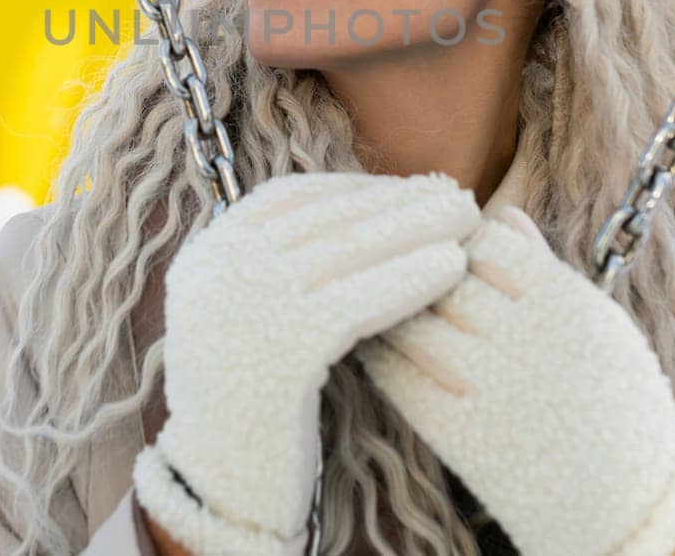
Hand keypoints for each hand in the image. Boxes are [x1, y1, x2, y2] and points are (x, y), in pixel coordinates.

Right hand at [133, 171, 480, 554]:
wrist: (221, 487)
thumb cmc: (252, 399)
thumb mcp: (246, 312)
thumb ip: (280, 261)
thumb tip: (359, 202)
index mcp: (206, 254)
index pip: (290, 198)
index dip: (355, 189)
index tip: (406, 188)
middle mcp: (218, 270)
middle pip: (326, 219)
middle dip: (397, 202)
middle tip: (455, 192)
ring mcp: (245, 308)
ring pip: (348, 251)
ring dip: (416, 228)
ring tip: (468, 218)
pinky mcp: (281, 351)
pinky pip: (360, 300)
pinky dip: (410, 277)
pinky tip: (451, 268)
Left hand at [358, 205, 674, 555]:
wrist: (628, 510)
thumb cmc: (617, 406)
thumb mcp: (601, 327)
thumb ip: (546, 269)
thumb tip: (503, 213)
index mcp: (563, 305)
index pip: (487, 239)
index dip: (463, 240)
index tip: (453, 250)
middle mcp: (523, 339)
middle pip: (442, 276)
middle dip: (420, 270)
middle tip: (401, 268)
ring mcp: (489, 388)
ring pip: (411, 322)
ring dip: (392, 309)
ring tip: (384, 306)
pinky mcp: (458, 434)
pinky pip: (398, 378)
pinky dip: (383, 355)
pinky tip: (380, 349)